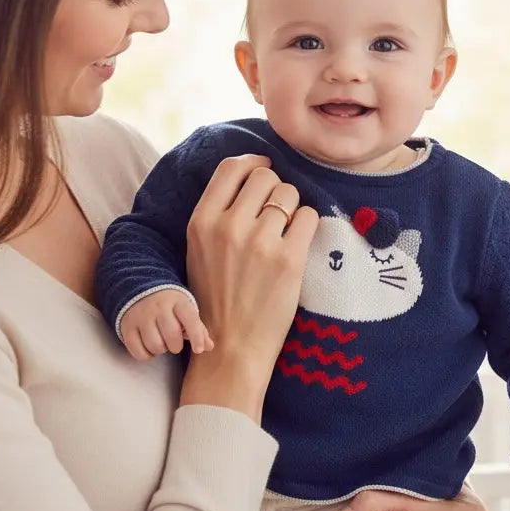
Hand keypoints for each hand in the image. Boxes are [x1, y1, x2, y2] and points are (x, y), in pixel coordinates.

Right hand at [119, 288, 213, 360]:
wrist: (140, 292)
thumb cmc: (170, 306)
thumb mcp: (185, 311)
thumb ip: (198, 328)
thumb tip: (209, 346)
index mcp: (178, 302)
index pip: (190, 320)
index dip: (196, 336)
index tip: (199, 349)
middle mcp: (158, 308)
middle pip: (172, 337)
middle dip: (176, 346)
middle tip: (174, 341)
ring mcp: (140, 316)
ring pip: (155, 346)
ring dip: (161, 350)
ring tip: (161, 341)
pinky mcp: (127, 327)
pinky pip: (139, 352)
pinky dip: (147, 355)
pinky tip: (149, 347)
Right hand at [180, 155, 318, 420]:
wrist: (230, 347)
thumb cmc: (216, 298)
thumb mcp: (201, 249)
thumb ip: (219, 213)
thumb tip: (251, 174)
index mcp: (201, 222)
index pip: (232, 167)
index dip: (254, 163)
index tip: (265, 169)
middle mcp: (228, 227)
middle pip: (265, 177)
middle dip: (275, 189)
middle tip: (276, 212)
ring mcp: (260, 242)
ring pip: (290, 194)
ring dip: (293, 208)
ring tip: (285, 233)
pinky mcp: (289, 259)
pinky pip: (308, 217)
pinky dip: (308, 225)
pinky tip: (298, 243)